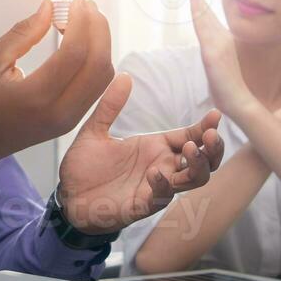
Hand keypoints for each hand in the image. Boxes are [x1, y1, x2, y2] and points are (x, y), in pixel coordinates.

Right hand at [0, 0, 113, 201]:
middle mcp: (59, 113)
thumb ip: (23, 33)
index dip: (81, 22)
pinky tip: (84, 42)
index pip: (74, 54)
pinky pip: (96, 88)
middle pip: (98, 64)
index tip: (76, 1)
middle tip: (86, 6)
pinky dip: (97, 60)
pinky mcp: (72, 122)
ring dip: (102, 44)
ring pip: (103, 77)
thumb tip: (50, 6)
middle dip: (98, 29)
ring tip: (87, 20)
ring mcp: (69, 121)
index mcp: (35, 97)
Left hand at [58, 73, 223, 232]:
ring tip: (190, 149)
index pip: (189, 136)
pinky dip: (164, 184)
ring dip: (198, 165)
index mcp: (155, 147)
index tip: (215, 114)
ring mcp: (155, 187)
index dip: (205, 127)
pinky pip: (163, 196)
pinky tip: (155, 172)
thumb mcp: (95, 130)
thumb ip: (110, 105)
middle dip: (213, 148)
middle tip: (210, 135)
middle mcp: (161, 166)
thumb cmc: (84, 167)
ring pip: (194, 179)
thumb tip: (124, 75)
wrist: (66, 196)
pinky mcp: (143, 205)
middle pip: (203, 160)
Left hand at [180, 0, 257, 118]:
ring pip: (202, 16)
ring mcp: (216, 44)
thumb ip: (216, 56)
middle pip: (202, 10)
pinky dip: (199, 14)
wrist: (238, 103)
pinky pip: (204, 30)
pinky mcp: (213, 54)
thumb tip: (213, 52)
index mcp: (217, 40)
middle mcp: (217, 38)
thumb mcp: (218, 67)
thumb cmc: (227, 89)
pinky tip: (193, 2)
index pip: (204, 15)